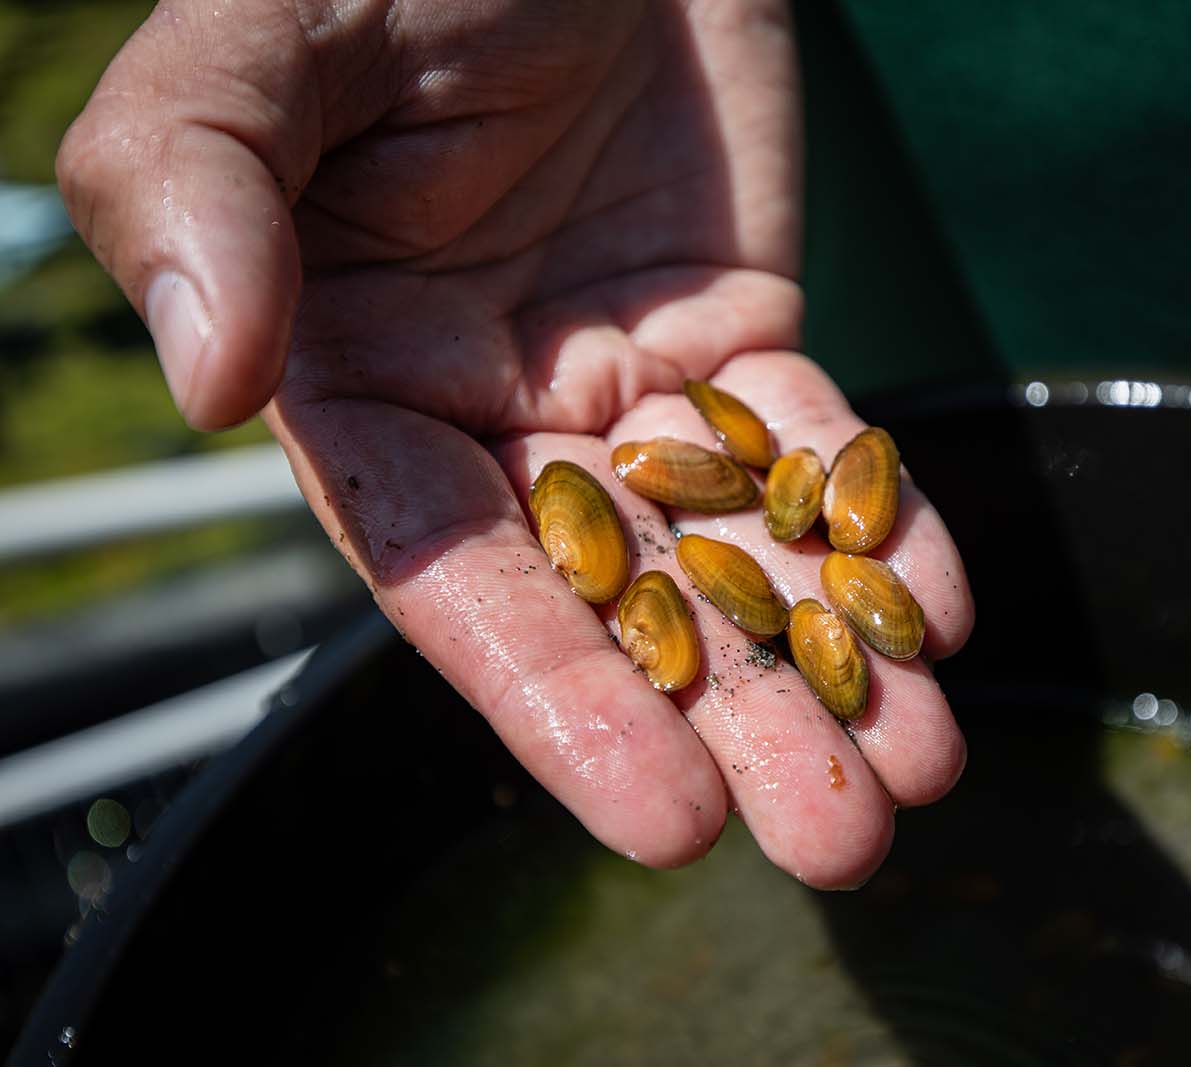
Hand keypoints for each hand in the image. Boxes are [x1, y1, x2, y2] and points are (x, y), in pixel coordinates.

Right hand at [57, 0, 972, 886]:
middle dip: (728, 721)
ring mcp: (626, 381)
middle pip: (616, 602)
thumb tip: (213, 382)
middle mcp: (495, 413)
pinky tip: (936, 617)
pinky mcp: (740, 332)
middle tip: (840, 839)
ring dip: (826, 664)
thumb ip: (198, 189)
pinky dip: (876, 529)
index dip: (556, 697)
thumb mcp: (265, 38)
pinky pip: (811, 444)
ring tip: (924, 768)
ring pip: (727, 548)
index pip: (453, 573)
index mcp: (360, 384)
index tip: (666, 810)